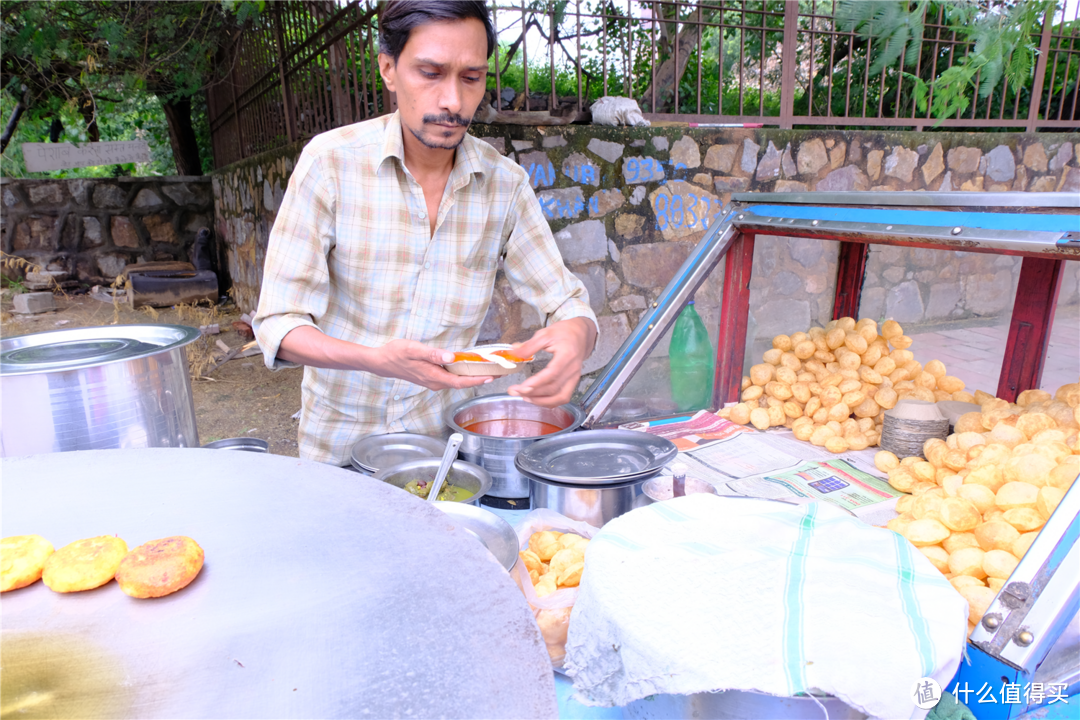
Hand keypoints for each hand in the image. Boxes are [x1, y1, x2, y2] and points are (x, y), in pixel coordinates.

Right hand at [369, 339, 492, 390]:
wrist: (382, 361)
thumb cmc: (396, 354)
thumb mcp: (414, 350)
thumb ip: (432, 354)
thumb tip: (450, 357)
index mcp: (433, 377)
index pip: (460, 382)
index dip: (476, 381)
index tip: (491, 377)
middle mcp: (435, 382)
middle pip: (461, 383)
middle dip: (479, 378)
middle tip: (496, 370)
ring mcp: (433, 381)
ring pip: (456, 380)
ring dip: (471, 375)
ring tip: (486, 367)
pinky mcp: (431, 377)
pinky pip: (450, 377)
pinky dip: (461, 373)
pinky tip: (466, 365)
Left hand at [506, 317, 596, 406]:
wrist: (581, 334)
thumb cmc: (564, 332)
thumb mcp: (545, 333)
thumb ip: (529, 345)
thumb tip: (512, 353)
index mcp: (567, 355)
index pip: (552, 373)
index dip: (537, 382)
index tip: (521, 387)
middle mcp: (572, 369)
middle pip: (554, 388)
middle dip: (533, 393)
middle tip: (514, 391)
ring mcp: (574, 378)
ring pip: (560, 397)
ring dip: (541, 401)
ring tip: (524, 397)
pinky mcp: (573, 382)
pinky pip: (563, 397)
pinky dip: (550, 402)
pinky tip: (536, 399)